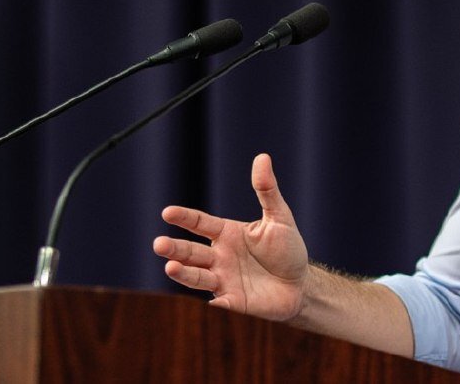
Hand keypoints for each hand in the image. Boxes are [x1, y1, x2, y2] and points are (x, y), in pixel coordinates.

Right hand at [152, 153, 308, 318]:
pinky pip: (221, 303)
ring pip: (197, 277)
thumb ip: (267, 190)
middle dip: (174, 249)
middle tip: (159, 244)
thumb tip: (262, 157)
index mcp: (226, 233)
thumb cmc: (287, 248)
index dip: (184, 218)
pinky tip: (209, 301)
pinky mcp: (233, 302)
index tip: (168, 212)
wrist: (300, 284)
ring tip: (170, 267)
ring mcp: (224, 280)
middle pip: (191, 252)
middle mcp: (219, 256)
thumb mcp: (279, 217)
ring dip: (183, 274)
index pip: (200, 223)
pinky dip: (214, 303)